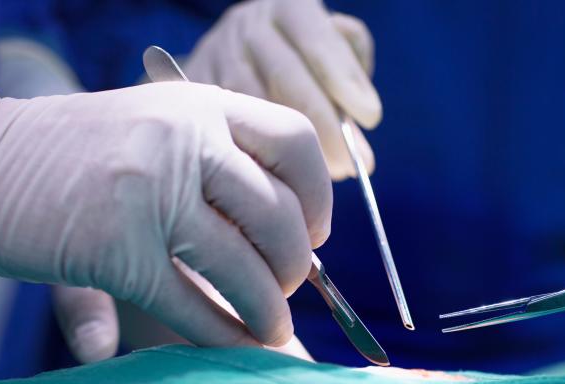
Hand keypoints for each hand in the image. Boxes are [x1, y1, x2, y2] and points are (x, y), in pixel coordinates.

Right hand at [0, 82, 330, 349]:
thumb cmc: (75, 153)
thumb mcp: (154, 127)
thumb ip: (219, 169)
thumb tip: (299, 245)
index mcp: (197, 105)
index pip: (295, 141)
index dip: (319, 197)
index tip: (314, 234)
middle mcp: (181, 140)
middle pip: (279, 215)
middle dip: (295, 267)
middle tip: (285, 289)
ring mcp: (148, 194)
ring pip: (243, 266)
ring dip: (267, 311)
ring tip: (269, 329)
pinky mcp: (114, 249)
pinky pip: (191, 304)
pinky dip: (223, 336)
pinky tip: (234, 346)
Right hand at [183, 0, 379, 179]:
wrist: (233, 57)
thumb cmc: (300, 59)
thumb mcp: (331, 49)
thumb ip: (351, 70)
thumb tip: (361, 118)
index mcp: (288, 8)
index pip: (319, 41)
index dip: (346, 79)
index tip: (371, 117)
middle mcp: (248, 27)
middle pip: (288, 79)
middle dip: (325, 129)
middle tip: (351, 166)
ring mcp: (216, 57)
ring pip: (254, 109)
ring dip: (290, 154)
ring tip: (318, 184)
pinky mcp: (193, 91)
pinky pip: (226, 131)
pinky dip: (257, 160)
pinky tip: (278, 184)